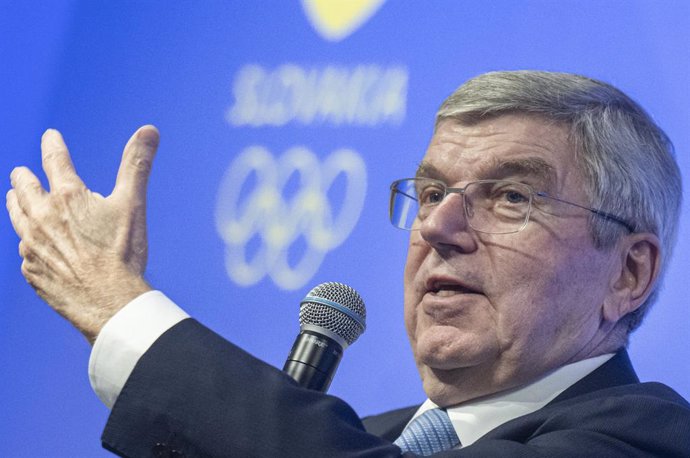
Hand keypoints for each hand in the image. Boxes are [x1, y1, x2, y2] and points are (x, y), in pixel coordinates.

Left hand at [6, 126, 159, 343]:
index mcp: (67, 196)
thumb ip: (137, 164)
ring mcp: (32, 245)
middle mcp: (42, 216)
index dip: (52, 144)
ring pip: (15, 216)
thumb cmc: (122, 252)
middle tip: (21, 171)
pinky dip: (27, 243)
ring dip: (15, 204)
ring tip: (14, 198)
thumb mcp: (133, 203)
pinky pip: (24, 251)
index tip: (50, 136)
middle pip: (23, 187)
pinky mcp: (32, 270)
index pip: (54, 159)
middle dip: (23, 176)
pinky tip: (32, 245)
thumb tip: (149, 130)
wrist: (108, 301)